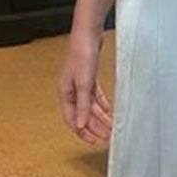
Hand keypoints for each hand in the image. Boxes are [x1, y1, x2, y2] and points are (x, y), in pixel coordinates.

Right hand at [57, 29, 112, 144]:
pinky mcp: (89, 77)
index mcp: (65, 92)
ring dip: (100, 117)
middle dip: (95, 126)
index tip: (94, 141)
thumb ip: (83, 106)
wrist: (88, 34)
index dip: (82, 132)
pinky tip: (109, 111)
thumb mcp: (84, 84)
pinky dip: (102, 105)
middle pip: (83, 114)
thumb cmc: (82, 55)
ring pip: (90, 106)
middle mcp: (71, 90)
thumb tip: (80, 125)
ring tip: (111, 126)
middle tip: (107, 136)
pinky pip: (95, 96)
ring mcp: (80, 84)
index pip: (72, 119)